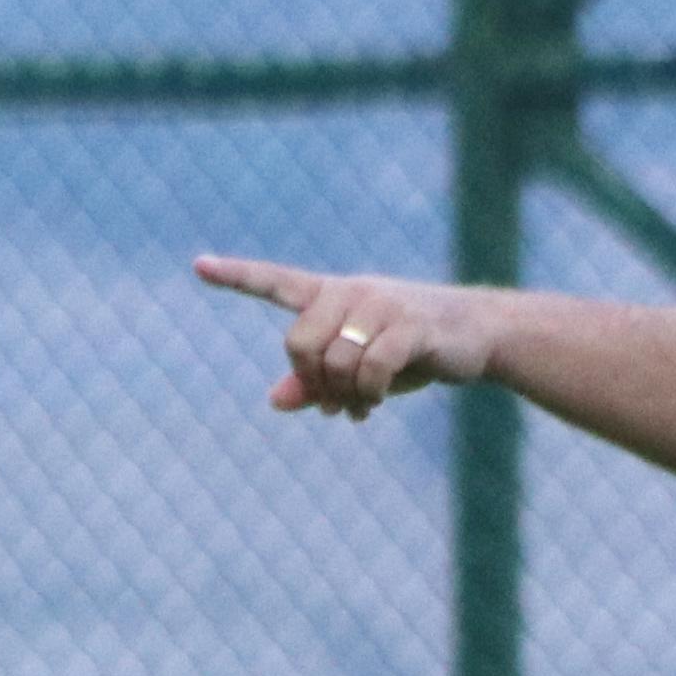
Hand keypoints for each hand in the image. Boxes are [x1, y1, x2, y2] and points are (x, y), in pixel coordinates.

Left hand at [194, 255, 496, 421]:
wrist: (476, 334)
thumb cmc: (411, 349)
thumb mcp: (359, 367)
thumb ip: (316, 382)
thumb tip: (276, 402)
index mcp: (330, 295)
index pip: (275, 281)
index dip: (237, 276)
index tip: (199, 266)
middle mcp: (349, 292)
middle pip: (298, 344)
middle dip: (313, 382)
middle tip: (334, 404)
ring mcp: (379, 306)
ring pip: (335, 363)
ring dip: (345, 397)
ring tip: (360, 409)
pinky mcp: (409, 325)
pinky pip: (370, 369)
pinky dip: (369, 395)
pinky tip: (374, 404)